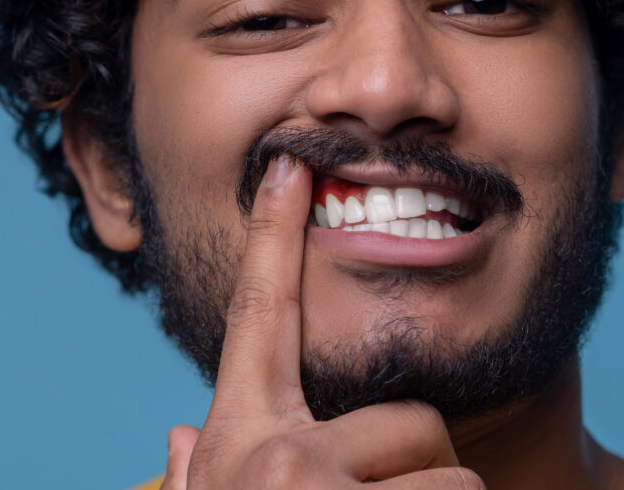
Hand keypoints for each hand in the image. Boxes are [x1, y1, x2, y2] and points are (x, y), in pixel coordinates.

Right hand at [161, 157, 484, 489]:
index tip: (290, 165)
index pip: (259, 316)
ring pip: (444, 464)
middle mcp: (273, 458)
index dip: (273, 234)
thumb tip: (179, 438)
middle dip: (417, 464)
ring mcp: (312, 486)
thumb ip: (200, 473)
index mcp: (239, 444)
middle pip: (408, 418)